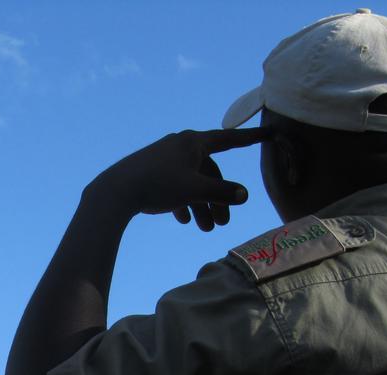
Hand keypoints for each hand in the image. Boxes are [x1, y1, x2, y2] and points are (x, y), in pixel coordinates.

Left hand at [87, 127, 269, 231]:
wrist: (116, 191)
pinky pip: (174, 186)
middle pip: (209, 172)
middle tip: (221, 225)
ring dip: (201, 205)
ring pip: (191, 182)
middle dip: (218, 199)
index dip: (252, 138)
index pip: (230, 139)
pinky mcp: (151, 172)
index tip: (270, 134)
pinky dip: (182, 202)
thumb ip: (222, 193)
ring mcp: (164, 159)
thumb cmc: (158, 185)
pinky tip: (182, 220)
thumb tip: (244, 195)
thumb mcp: (195, 190)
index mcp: (194, 142)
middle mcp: (180, 146)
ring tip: (204, 228)